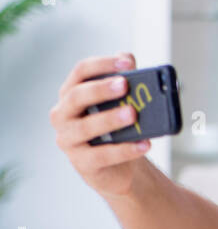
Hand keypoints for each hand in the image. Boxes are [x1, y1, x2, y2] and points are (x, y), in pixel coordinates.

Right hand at [49, 52, 152, 198]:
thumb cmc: (116, 127)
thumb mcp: (120, 104)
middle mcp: (63, 114)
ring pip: (85, 127)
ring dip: (110, 119)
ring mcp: (68, 140)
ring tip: (133, 114)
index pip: (81, 72)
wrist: (118, 166)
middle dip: (101, 89)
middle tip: (125, 85)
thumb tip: (134, 64)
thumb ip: (126, 82)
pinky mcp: (81, 163)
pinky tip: (144, 143)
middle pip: (77, 96)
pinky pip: (101, 155)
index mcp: (72, 93)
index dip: (103, 64)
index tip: (127, 62)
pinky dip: (125, 150)